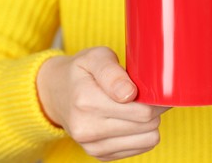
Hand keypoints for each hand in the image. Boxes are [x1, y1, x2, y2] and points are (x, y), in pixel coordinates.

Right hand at [37, 47, 169, 160]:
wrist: (55, 93)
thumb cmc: (80, 72)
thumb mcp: (94, 57)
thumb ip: (112, 72)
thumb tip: (129, 93)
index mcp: (86, 101)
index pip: (141, 110)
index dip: (156, 99)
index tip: (155, 89)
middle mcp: (87, 129)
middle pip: (147, 125)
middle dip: (154, 109)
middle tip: (146, 95)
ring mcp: (92, 146)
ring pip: (148, 139)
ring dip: (149, 123)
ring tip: (135, 107)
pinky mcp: (100, 155)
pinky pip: (140, 148)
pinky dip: (141, 134)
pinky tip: (129, 120)